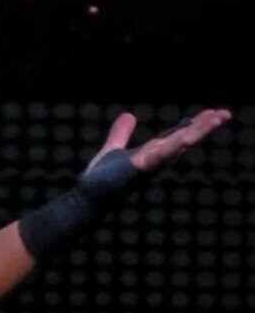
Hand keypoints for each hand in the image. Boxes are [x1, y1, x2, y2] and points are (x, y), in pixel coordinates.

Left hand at [87, 108, 231, 173]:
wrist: (87, 198)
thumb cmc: (101, 180)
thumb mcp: (113, 150)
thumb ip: (121, 134)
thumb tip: (129, 115)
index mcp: (151, 153)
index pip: (177, 135)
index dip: (195, 125)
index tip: (214, 114)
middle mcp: (154, 160)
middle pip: (183, 139)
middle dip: (203, 127)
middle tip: (225, 114)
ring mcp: (148, 165)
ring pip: (177, 146)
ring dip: (196, 133)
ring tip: (215, 119)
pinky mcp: (137, 170)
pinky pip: (157, 157)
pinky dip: (171, 148)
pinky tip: (185, 139)